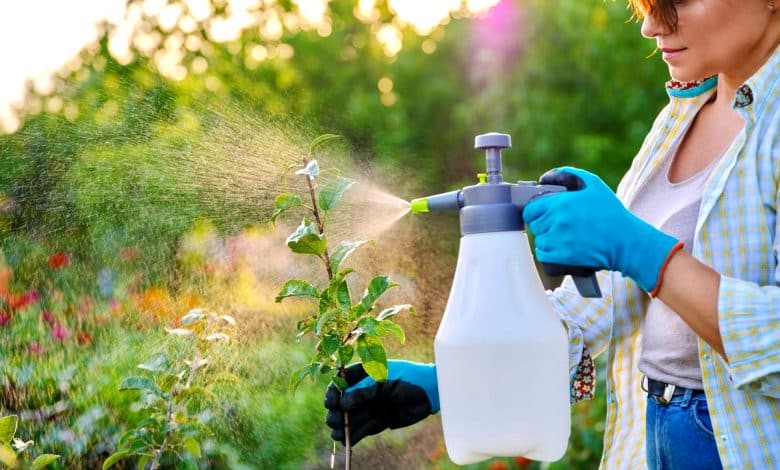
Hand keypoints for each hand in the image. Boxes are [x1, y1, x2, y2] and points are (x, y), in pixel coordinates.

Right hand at [324, 360, 438, 444]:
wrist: (430, 392)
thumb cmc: (408, 378)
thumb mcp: (384, 381)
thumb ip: (364, 392)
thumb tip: (343, 405)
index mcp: (363, 374)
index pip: (340, 383)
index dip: (333, 393)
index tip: (332, 403)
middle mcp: (364, 391)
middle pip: (342, 403)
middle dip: (336, 413)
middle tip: (335, 420)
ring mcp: (370, 406)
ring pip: (350, 418)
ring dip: (342, 426)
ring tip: (338, 434)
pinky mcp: (378, 421)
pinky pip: (362, 429)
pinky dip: (353, 435)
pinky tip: (346, 441)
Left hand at [522, 167, 681, 293]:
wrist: (625, 242)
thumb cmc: (610, 213)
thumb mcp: (593, 185)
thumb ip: (568, 175)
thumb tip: (545, 178)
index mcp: (559, 203)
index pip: (529, 210)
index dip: (535, 211)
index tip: (542, 213)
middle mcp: (555, 222)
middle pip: (534, 225)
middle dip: (543, 224)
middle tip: (559, 224)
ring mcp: (557, 241)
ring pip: (539, 240)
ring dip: (547, 239)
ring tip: (564, 236)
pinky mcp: (561, 257)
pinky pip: (543, 255)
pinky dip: (549, 253)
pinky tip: (563, 248)